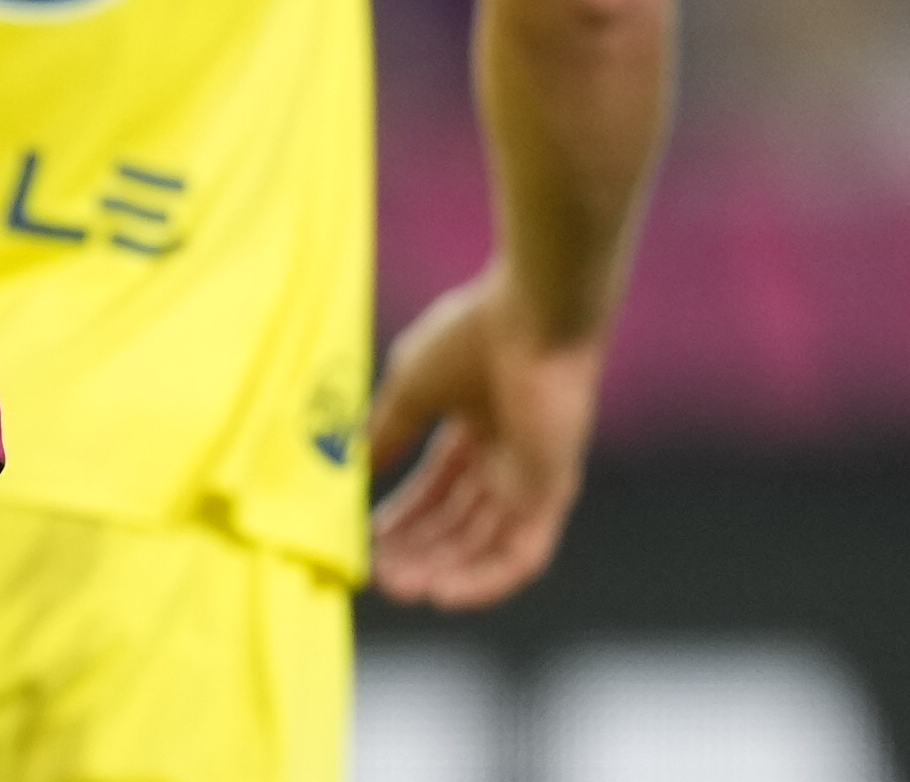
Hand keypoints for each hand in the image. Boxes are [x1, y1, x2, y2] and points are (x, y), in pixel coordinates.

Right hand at [364, 262, 607, 607]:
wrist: (532, 316)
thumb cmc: (472, 337)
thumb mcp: (412, 388)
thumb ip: (389, 429)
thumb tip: (358, 464)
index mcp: (476, 431)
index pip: (436, 492)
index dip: (402, 519)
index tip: (365, 538)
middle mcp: (506, 461)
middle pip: (458, 525)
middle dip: (418, 552)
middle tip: (379, 576)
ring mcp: (531, 480)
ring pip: (485, 546)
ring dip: (444, 571)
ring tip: (401, 587)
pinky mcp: (552, 494)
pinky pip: (521, 554)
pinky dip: (485, 580)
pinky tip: (444, 593)